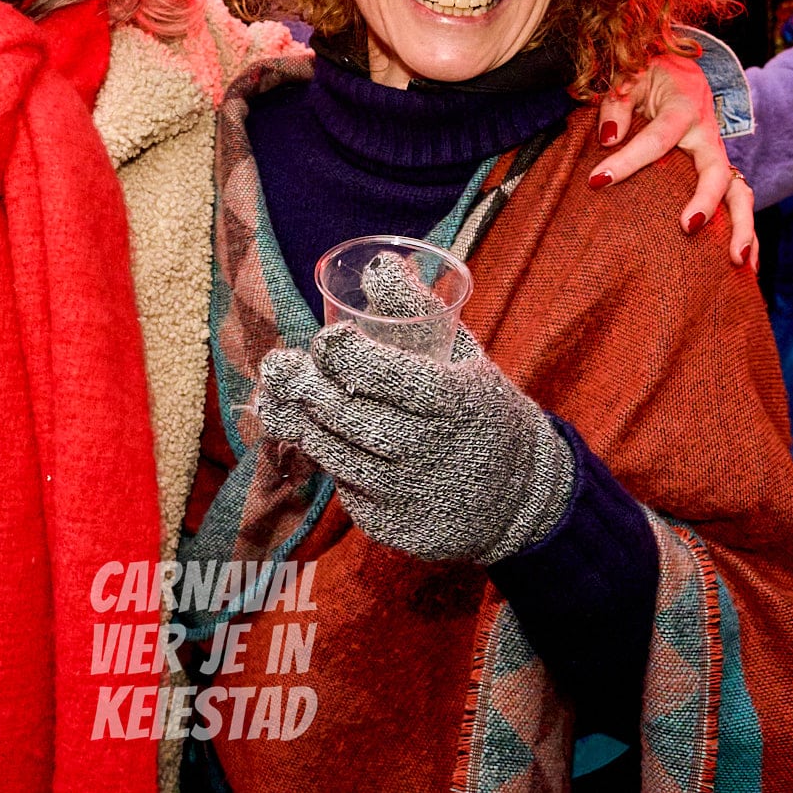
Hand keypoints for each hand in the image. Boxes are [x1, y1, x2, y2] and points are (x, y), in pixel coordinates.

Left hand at [258, 322, 573, 564]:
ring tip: (272, 399)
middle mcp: (429, 450)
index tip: (325, 339)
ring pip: (334, 454)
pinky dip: (328, 463)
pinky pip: (346, 490)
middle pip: (345, 415)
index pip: (382, 373)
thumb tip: (376, 263)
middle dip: (303, 386)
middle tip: (275, 365)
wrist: (520, 496)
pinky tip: (312, 440)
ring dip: (297, 423)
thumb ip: (416, 309)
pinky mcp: (395, 528)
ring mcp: (410, 494)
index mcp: (451, 400)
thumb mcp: (462, 355)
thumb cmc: (479, 408)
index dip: (343, 354)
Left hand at [592, 53, 756, 268]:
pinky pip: (738, 202)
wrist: (680, 68)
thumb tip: (609, 138)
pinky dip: (745, 233)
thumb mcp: (628, 76)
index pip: (656, 139)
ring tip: (738, 263)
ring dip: (742, 228)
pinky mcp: (719, 170)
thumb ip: (616, 103)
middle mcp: (707, 135)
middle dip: (706, 201)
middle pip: (717, 171)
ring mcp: (717, 155)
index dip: (627, 160)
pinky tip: (745, 268)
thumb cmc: (648, 74)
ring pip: (740, 193)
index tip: (596, 180)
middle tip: (689, 227)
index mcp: (683, 108)